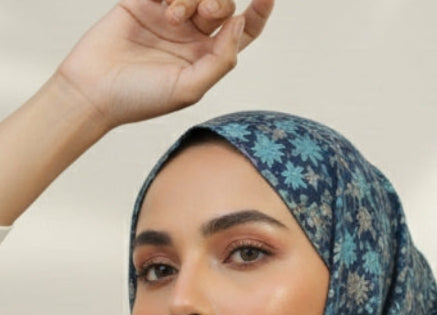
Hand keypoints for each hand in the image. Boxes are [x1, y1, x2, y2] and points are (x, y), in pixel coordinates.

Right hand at [55, 0, 273, 131]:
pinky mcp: (144, 1)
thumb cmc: (141, 99)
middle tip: (204, 12)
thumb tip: (241, 22)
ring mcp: (168, 17)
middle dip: (219, 1)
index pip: (242, 32)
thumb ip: (222, 59)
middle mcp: (191, 37)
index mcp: (207, 59)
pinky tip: (163, 4)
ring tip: (171, 15)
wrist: (94, 90)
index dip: (259, 13)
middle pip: (222, 5)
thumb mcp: (191, 88)